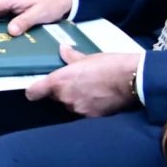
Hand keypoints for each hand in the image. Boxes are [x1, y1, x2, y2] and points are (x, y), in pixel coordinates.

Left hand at [28, 48, 142, 117]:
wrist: (133, 80)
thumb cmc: (109, 65)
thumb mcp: (88, 57)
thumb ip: (71, 56)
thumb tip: (62, 49)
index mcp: (60, 81)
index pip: (34, 92)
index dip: (34, 91)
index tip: (36, 90)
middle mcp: (65, 97)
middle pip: (55, 98)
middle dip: (62, 92)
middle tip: (76, 83)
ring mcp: (78, 109)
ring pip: (70, 105)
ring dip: (76, 100)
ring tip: (90, 90)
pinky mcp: (92, 117)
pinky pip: (84, 112)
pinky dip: (88, 106)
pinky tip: (99, 98)